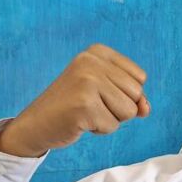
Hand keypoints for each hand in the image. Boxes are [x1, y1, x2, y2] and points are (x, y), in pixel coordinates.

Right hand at [0, 43, 149, 156]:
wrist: (36, 124)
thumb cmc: (73, 107)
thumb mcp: (105, 94)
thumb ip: (132, 97)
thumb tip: (146, 109)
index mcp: (97, 51)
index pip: (140, 78)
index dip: (124, 93)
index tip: (97, 93)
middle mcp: (92, 61)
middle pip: (137, 94)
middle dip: (118, 108)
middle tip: (90, 105)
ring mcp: (87, 81)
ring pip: (129, 111)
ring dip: (110, 119)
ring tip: (86, 112)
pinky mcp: (84, 104)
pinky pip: (113, 125)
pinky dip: (99, 130)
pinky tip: (79, 121)